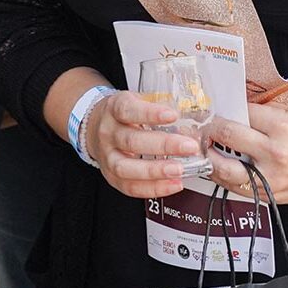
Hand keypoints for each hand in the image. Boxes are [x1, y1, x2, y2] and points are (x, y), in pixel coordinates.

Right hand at [84, 89, 208, 199]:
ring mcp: (107, 157)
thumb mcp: (138, 99)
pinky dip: (152, 188)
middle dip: (163, 146)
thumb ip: (160, 102)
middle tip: (188, 147)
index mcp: (115, 108)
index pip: (129, 110)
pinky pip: (130, 187)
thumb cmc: (124, 113)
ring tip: (180, 170)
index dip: (150, 113)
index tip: (173, 115)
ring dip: (156, 171)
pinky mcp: (111, 176)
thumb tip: (191, 107)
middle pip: (132, 141)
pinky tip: (172, 184)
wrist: (96, 126)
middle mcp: (108, 133)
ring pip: (127, 168)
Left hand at [206, 103, 287, 205]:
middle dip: (211, 129)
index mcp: (282, 127)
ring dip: (209, 157)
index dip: (226, 111)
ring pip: (225, 169)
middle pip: (229, 137)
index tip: (216, 111)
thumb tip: (233, 110)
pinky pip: (236, 188)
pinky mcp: (269, 195)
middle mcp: (275, 153)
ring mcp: (270, 177)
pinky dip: (222, 177)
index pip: (242, 114)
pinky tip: (217, 168)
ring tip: (205, 149)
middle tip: (203, 126)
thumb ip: (262, 113)